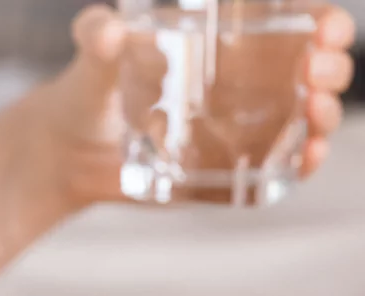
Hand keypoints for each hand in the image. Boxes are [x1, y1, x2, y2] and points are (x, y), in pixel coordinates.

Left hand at [23, 3, 355, 203]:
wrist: (70, 151)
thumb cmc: (90, 92)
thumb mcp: (93, 56)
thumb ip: (96, 34)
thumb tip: (109, 32)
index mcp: (224, 44)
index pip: (292, 24)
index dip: (321, 21)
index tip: (325, 27)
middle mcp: (242, 85)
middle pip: (312, 70)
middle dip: (331, 68)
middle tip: (316, 72)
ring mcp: (239, 130)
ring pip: (305, 118)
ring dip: (326, 115)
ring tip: (315, 111)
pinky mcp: (227, 168)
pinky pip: (277, 166)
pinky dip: (302, 162)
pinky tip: (307, 155)